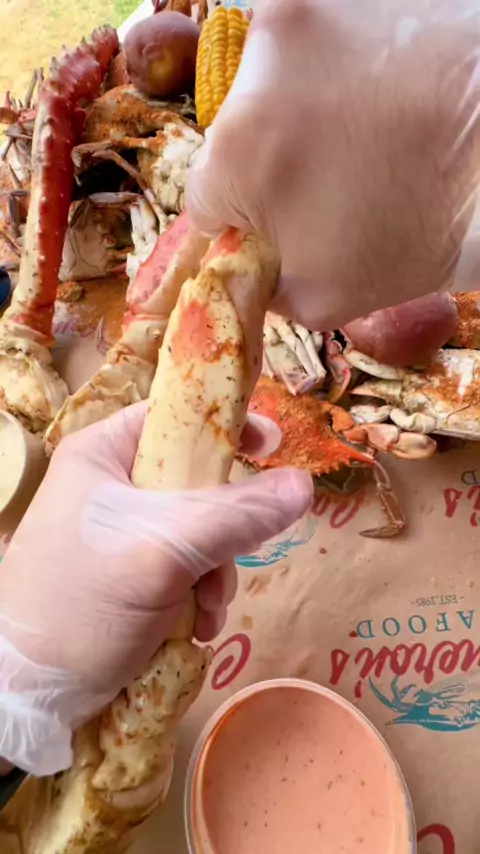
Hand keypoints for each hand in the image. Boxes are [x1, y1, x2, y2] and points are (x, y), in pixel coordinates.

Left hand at [0, 404, 311, 774]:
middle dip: (225, 526)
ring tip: (204, 608)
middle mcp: (113, 485)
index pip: (176, 415)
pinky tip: (194, 626)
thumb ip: (236, 515)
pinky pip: (188, 568)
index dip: (224, 425)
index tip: (271, 447)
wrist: (32, 695)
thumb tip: (305, 484)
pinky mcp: (132, 575)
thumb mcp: (163, 551)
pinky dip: (201, 595)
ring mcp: (123, 533)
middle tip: (230, 557)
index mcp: (105, 454)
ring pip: (201, 530)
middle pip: (197, 479)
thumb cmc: (81, 605)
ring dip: (216, 571)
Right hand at [188, 0, 478, 355]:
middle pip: (236, 133)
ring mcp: (307, 11)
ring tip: (368, 132)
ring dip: (303, 107)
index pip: (201, 197)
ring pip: (273, 80)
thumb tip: (240, 258)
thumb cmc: (427, 231)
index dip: (240, 218)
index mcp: (239, 154)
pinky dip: (337, 66)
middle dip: (272, 161)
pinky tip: (381, 95)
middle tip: (335, 178)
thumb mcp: (324, 298)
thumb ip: (259, 281)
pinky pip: (316, 38)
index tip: (277, 222)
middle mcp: (259, 65)